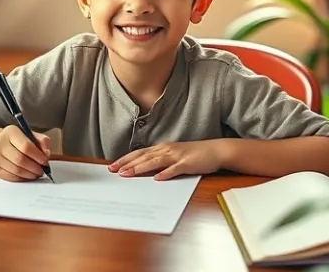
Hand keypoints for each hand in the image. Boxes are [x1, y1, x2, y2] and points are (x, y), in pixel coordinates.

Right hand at [0, 125, 50, 181]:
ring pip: (16, 170)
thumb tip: (46, 153)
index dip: (38, 156)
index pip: (26, 146)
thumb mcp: (31, 134)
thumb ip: (42, 141)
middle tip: (42, 170)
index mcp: (11, 132)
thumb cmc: (18, 140)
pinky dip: (22, 178)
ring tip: (36, 173)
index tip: (45, 161)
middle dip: (34, 168)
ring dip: (29, 174)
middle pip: (20, 160)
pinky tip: (27, 175)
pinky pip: (10, 177)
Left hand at [108, 141, 222, 180]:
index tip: (113, 166)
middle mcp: (167, 150)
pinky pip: (175, 169)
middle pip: (143, 156)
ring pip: (155, 161)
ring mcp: (177, 156)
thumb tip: (144, 170)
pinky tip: (157, 179)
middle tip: (113, 171)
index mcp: (162, 148)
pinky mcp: (188, 163)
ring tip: (128, 174)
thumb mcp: (174, 156)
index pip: (140, 153)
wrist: (216, 151)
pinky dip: (165, 174)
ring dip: (140, 168)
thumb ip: (160, 162)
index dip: (126, 159)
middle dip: (127, 163)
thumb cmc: (194, 155)